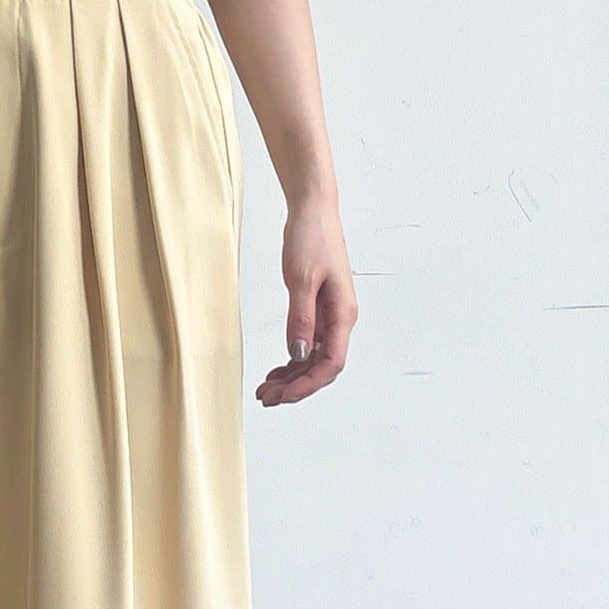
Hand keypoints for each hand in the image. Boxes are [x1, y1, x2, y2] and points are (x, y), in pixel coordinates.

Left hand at [256, 202, 357, 406]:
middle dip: (295, 386)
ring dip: (291, 377)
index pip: (330, 364)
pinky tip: (275, 370)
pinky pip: (306, 345)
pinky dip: (290, 360)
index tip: (283, 396)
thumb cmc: (311, 238)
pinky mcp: (317, 310)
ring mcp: (329, 316)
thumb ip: (300, 320)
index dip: (307, 385)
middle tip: (266, 398)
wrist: (312, 210)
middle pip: (321, 367)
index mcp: (343, 314)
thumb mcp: (300, 280)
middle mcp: (339, 319)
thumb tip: (298, 355)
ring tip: (265, 389)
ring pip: (312, 359)